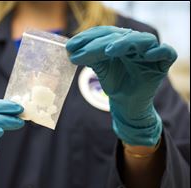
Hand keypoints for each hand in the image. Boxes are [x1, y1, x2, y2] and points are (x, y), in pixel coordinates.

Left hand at [66, 26, 176, 145]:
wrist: (126, 105)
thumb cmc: (115, 84)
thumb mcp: (101, 69)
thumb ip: (91, 57)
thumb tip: (71, 50)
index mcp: (120, 42)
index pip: (105, 33)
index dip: (88, 37)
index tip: (70, 46)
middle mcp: (135, 44)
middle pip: (119, 36)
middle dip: (98, 43)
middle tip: (80, 51)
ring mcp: (149, 53)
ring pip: (142, 40)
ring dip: (126, 43)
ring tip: (109, 50)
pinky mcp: (162, 64)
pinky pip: (166, 52)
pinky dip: (158, 51)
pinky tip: (146, 54)